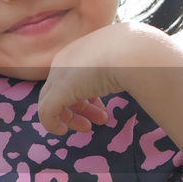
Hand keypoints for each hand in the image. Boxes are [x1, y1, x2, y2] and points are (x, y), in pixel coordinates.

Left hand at [37, 22, 164, 133]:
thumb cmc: (136, 55)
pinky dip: (51, 124)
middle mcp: (65, 61)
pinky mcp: (58, 93)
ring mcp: (59, 77)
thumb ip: (120, 65)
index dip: (87, 95)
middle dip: (80, 107)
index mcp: (80, 50)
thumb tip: (133, 73)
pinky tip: (62, 131)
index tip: (102, 108)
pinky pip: (46, 112)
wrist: (133, 52)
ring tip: (89, 127)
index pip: (74, 75)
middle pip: (62, 88)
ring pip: (52, 100)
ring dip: (70, 116)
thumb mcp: (125, 58)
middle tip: (97, 121)